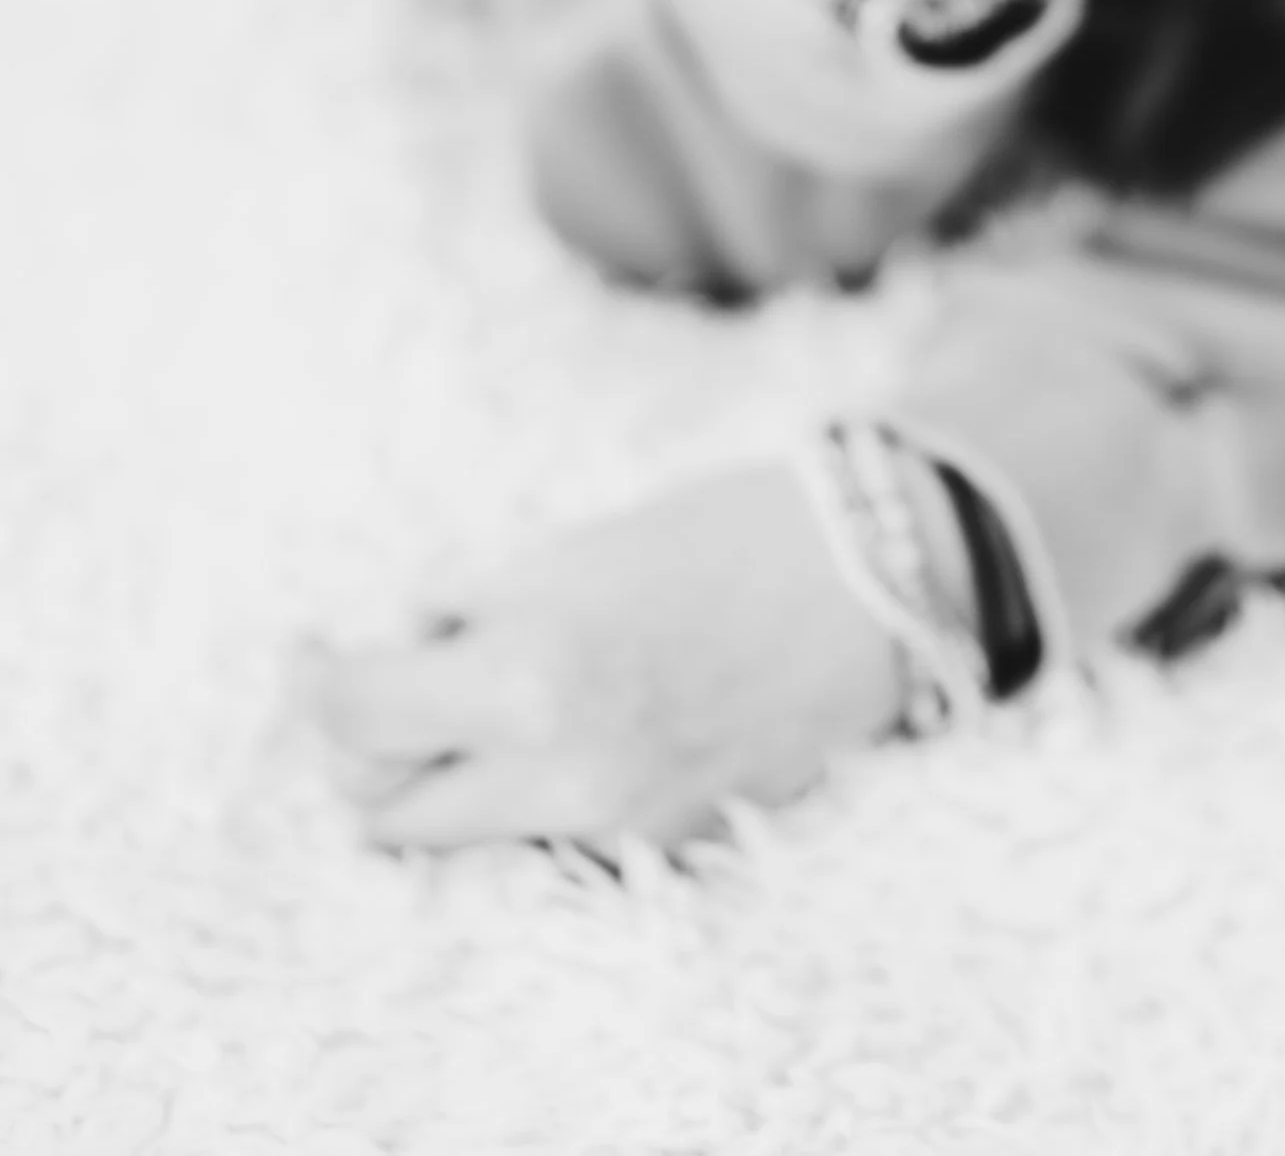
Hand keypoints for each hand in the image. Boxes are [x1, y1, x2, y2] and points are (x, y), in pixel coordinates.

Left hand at [294, 463, 897, 854]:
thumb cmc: (722, 533)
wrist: (876, 580)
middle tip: (389, 683)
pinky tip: (567, 724)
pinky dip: (532, 795)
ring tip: (479, 701)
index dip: (316, 679)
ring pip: (464, 841)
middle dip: (372, 747)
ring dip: (447, 780)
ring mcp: (613, 824)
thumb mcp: (570, 548)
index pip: (358, 717)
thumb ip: (474, 609)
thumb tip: (401, 646)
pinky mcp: (660, 848)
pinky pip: (552, 842)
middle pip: (388, 812)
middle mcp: (561, 773)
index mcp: (529, 675)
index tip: (311, 648)